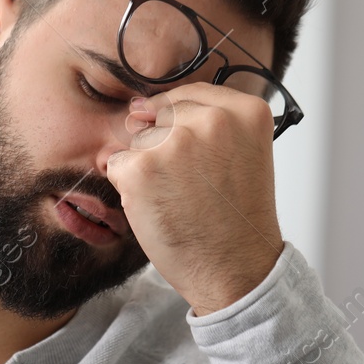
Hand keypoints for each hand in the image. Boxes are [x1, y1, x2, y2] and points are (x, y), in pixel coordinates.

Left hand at [104, 82, 283, 314]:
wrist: (234, 269)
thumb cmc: (234, 219)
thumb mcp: (239, 155)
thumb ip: (203, 123)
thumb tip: (137, 108)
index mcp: (245, 110)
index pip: (190, 95)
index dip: (179, 124)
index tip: (191, 155)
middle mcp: (212, 118)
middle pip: (160, 117)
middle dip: (164, 149)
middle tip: (191, 188)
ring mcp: (175, 141)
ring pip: (137, 142)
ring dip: (146, 170)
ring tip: (177, 200)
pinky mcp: (141, 167)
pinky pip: (117, 165)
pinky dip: (128, 189)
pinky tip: (158, 208)